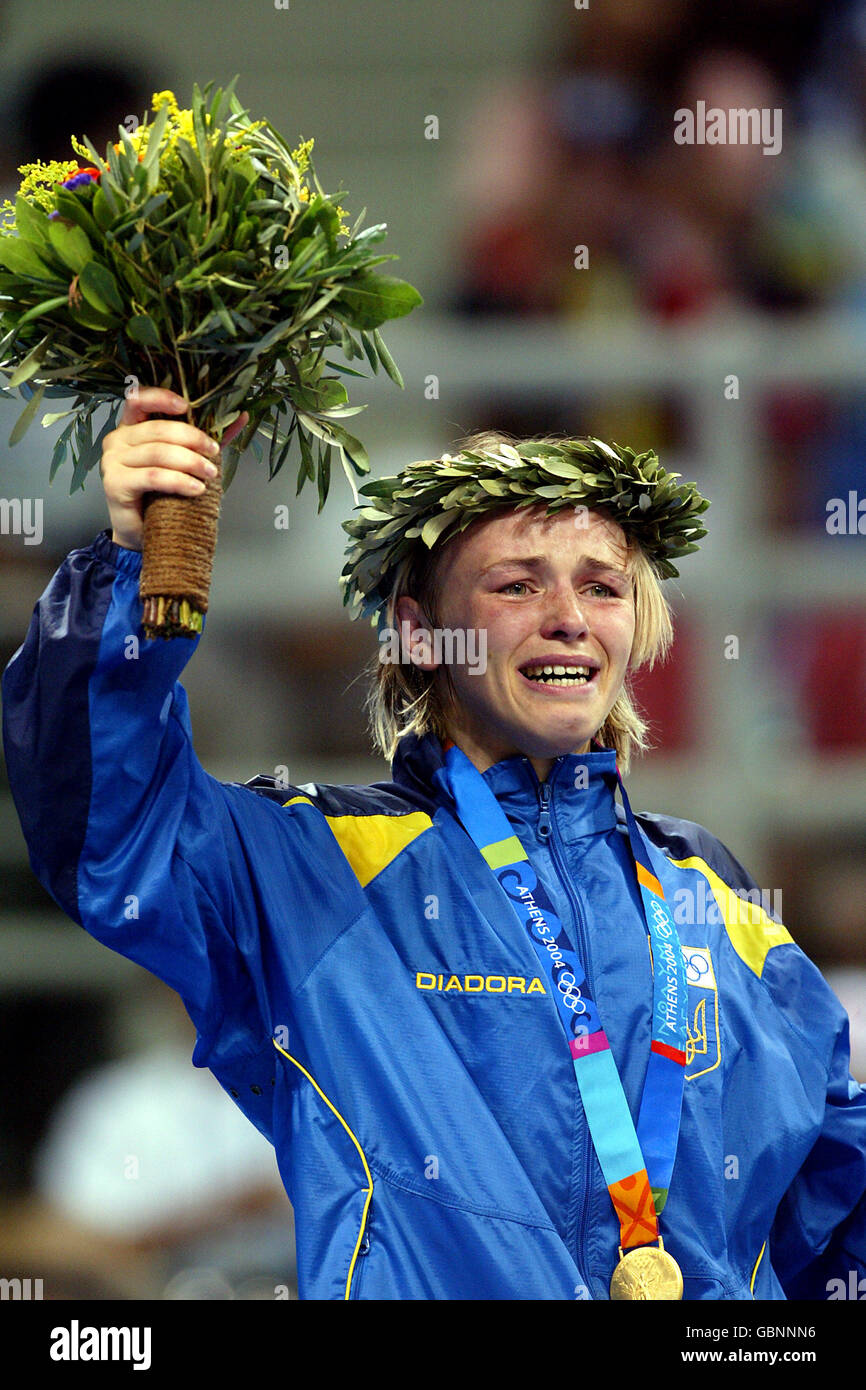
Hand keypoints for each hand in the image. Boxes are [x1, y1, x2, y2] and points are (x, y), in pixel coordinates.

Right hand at [99, 387, 248, 550]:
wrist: (143, 530)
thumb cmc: (161, 493)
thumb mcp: (186, 461)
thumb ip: (208, 438)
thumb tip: (241, 416)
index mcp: (132, 426)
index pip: (140, 400)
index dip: (162, 398)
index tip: (187, 406)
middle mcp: (118, 439)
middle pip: (158, 430)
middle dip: (192, 439)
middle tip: (213, 453)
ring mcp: (113, 461)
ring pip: (158, 453)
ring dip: (190, 462)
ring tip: (209, 473)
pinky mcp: (115, 483)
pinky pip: (152, 476)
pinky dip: (178, 481)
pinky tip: (195, 488)